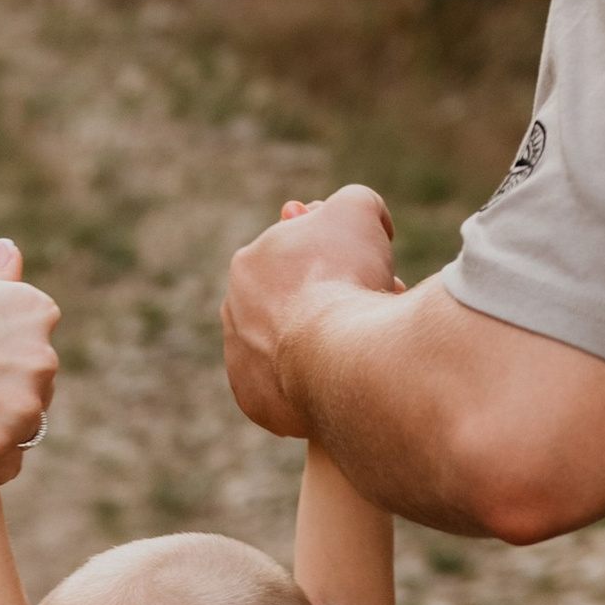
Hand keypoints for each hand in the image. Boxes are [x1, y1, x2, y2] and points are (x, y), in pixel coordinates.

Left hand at [223, 182, 398, 435]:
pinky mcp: (253, 402)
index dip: (338, 260)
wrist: (338, 355)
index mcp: (249, 263)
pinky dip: (314, 384)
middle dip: (328, 304)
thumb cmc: (346, 277)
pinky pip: (286, 390)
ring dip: (322, 345)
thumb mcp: (360, 212)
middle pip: (292, 305)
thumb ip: (359, 203)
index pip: (298, 257)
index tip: (363, 271)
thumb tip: (372, 223)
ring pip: (289, 348)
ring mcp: (238, 360)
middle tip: (365, 310)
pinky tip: (342, 380)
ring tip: (359, 347)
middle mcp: (232, 311)